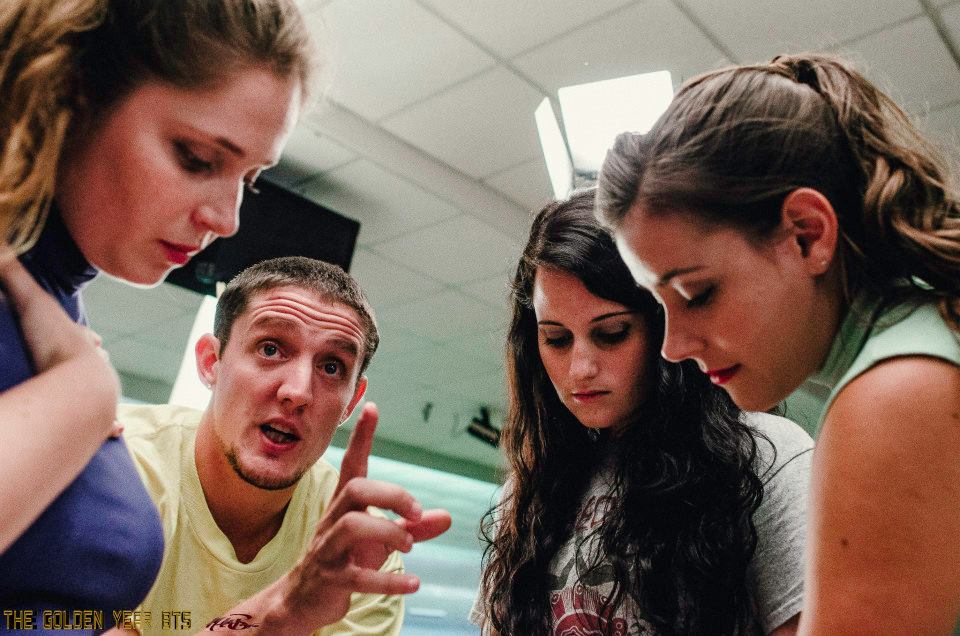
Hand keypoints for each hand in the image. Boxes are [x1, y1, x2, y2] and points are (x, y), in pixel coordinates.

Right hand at [0, 244, 118, 431]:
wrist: (81, 385)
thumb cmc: (58, 344)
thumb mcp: (32, 305)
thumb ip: (14, 277)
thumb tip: (3, 244)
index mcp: (80, 342)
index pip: (83, 337)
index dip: (84, 336)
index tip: (90, 336)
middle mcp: (95, 367)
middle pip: (95, 364)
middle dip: (93, 364)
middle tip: (87, 365)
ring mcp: (99, 393)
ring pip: (104, 391)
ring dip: (101, 391)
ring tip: (97, 396)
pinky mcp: (98, 419)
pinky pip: (106, 422)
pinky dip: (110, 425)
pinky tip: (116, 431)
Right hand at [279, 402, 450, 627]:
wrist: (302, 600)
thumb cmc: (346, 558)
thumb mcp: (381, 540)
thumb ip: (412, 526)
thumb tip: (447, 516)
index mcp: (346, 504)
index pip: (352, 464)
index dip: (362, 438)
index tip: (372, 408)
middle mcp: (334, 520)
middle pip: (356, 488)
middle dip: (391, 495)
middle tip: (414, 513)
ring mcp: (328, 549)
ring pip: (352, 525)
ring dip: (388, 533)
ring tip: (409, 545)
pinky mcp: (329, 580)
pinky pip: (357, 577)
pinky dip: (389, 581)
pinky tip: (413, 584)